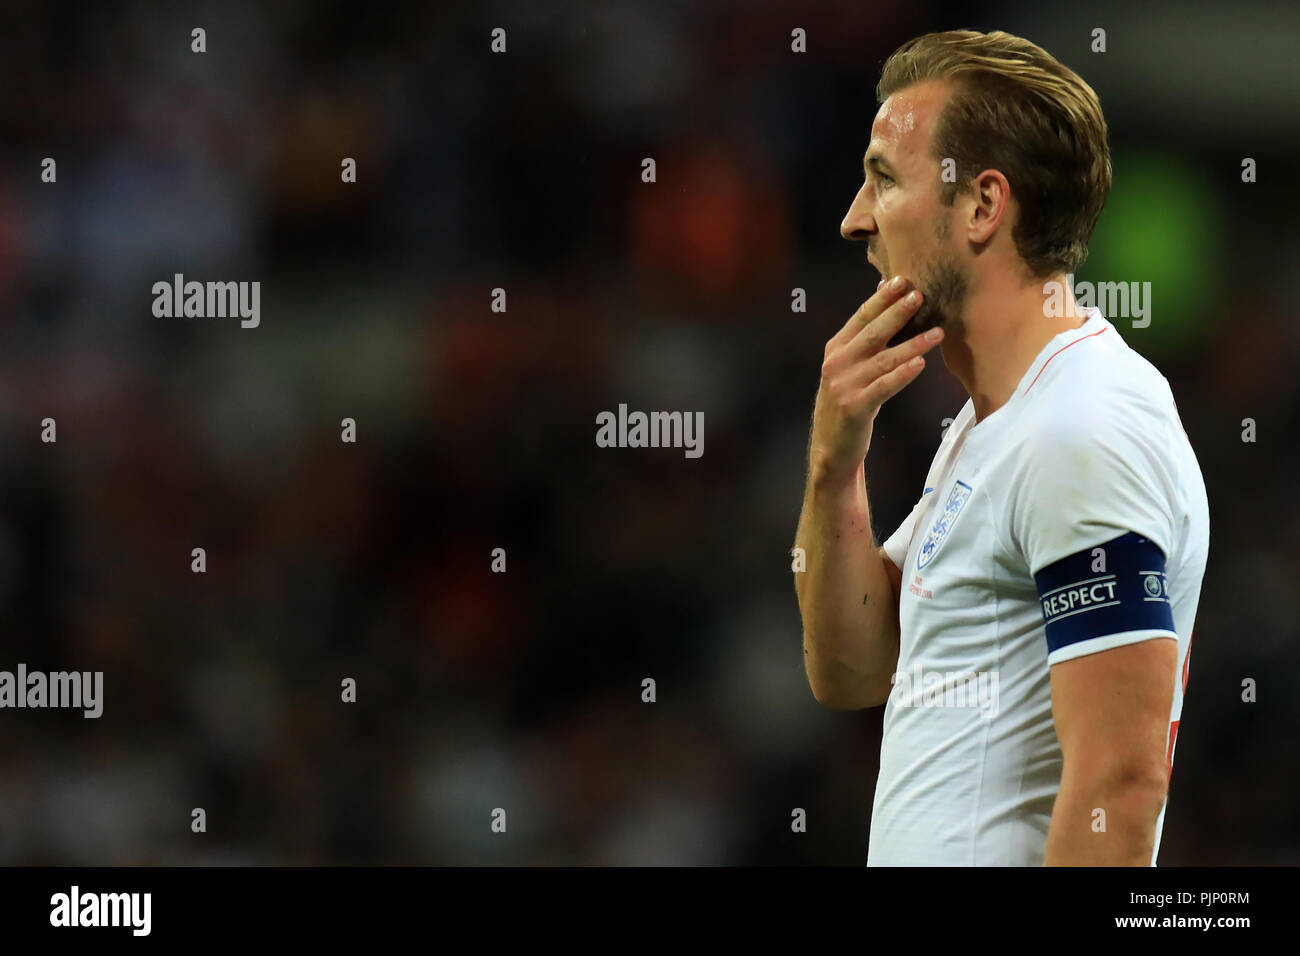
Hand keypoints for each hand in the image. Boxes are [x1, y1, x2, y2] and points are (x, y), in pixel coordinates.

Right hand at [808, 276, 943, 484]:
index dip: (882, 298)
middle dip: (897, 313)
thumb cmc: (849, 399)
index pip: (861, 316)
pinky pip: (883, 388)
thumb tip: (883, 297)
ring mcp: (844, 386)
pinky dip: (902, 375)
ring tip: (937, 333)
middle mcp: (837, 363)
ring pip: (884, 360)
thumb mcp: (850, 366)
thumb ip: (865, 338)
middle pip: (872, 333)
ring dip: (912, 345)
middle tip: (920, 295)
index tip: (902, 280)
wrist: (832, 445)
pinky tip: (920, 364)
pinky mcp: (854, 407)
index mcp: (836, 348)